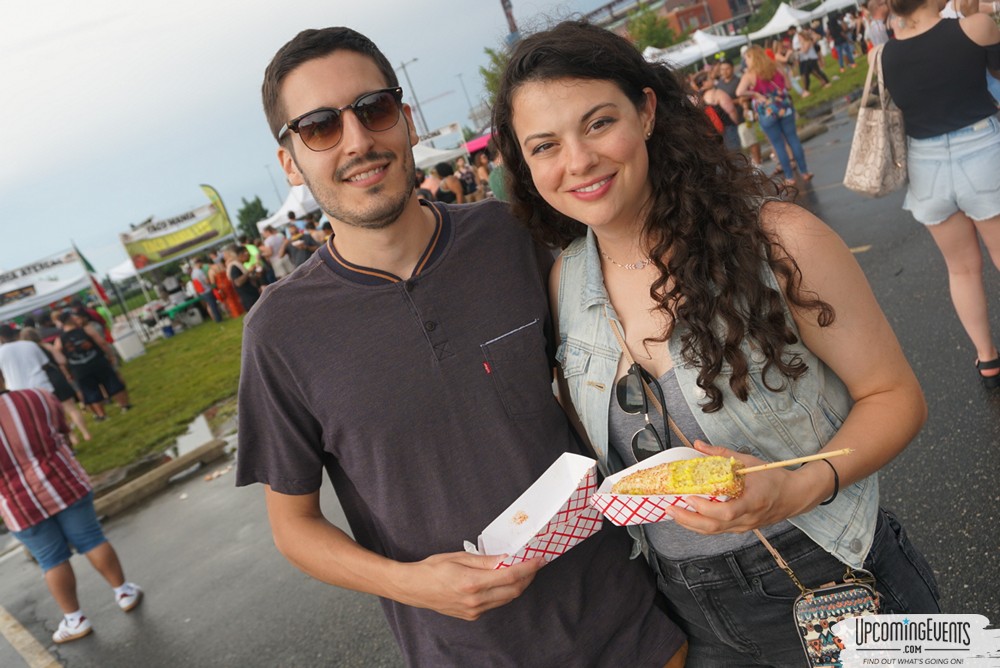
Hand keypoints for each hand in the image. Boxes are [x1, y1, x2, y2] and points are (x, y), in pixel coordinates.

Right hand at [392, 551, 544, 620]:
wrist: (413, 588)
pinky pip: (495, 603)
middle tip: (535, 564)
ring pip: (506, 599)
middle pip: (513, 591)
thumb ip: (484, 560)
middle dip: (528, 577)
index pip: (509, 576)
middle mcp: (476, 600)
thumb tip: (506, 559)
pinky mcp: (472, 615)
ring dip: (518, 585)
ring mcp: (474, 610)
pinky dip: (504, 592)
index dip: (528, 567)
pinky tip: (504, 581)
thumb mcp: (458, 557)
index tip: (539, 559)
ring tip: (524, 571)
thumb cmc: (432, 568)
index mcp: (472, 583)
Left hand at [663, 440, 815, 534]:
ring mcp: (745, 526)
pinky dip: (701, 525)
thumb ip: (722, 454)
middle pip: (714, 527)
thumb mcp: (749, 462)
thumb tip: (698, 445)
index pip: (726, 512)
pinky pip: (718, 530)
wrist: (795, 496)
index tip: (690, 498)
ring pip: (714, 531)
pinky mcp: (742, 528)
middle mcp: (747, 518)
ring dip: (691, 524)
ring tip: (673, 513)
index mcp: (752, 501)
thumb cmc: (773, 478)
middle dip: (688, 520)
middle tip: (670, 509)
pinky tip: (689, 517)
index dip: (705, 508)